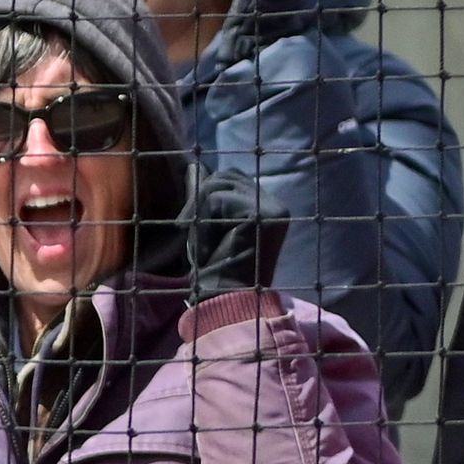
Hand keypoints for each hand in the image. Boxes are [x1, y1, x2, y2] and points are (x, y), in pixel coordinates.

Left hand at [184, 170, 274, 298]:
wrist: (225, 296)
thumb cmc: (214, 265)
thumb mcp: (205, 224)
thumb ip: (205, 196)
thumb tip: (194, 167)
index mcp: (267, 206)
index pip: (231, 177)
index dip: (204, 192)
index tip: (188, 222)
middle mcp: (276, 205)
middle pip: (225, 176)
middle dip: (198, 199)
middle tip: (187, 229)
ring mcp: (274, 209)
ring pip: (217, 185)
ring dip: (198, 213)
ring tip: (201, 241)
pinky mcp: (263, 215)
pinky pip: (215, 199)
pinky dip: (202, 221)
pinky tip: (207, 245)